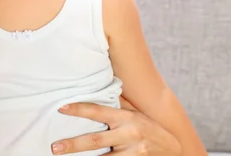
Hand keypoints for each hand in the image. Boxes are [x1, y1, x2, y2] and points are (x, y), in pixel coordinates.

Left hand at [51, 97, 181, 154]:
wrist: (175, 151)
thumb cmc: (151, 128)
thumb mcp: (137, 113)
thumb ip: (120, 102)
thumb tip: (104, 83)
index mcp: (126, 118)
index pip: (98, 112)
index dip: (79, 109)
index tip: (61, 108)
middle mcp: (129, 134)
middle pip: (95, 140)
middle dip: (73, 144)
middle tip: (55, 147)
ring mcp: (132, 152)